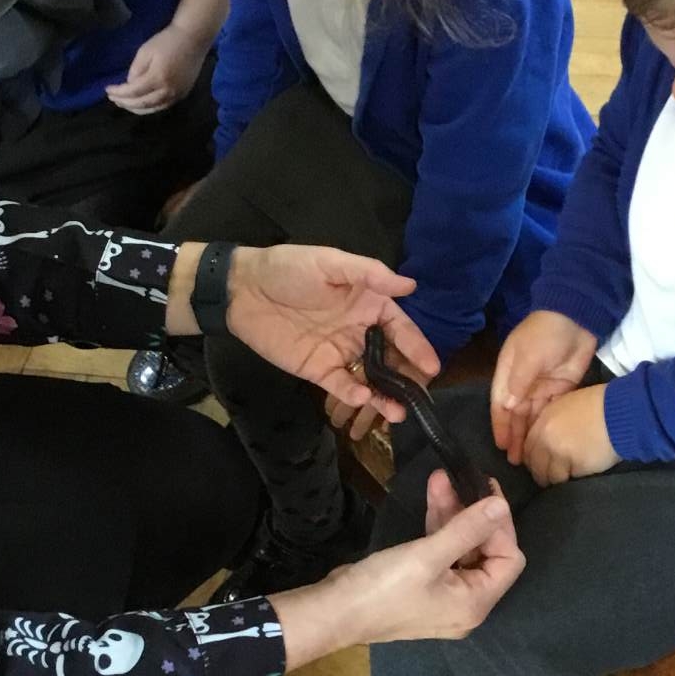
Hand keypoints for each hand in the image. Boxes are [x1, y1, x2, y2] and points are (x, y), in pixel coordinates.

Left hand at [106, 23, 207, 114]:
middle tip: (113, 98)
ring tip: (124, 103)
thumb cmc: (167, 41)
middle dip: (125, 103)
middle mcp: (168, 91)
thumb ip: (135, 70)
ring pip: (152, 109)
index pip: (133, 91)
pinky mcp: (182, 95)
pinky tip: (140, 103)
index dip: (119, 93)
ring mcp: (177, 95)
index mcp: (158, 78)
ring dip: (136, 108)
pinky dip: (149, 107)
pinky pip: (162, 106)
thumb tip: (130, 85)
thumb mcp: (145, 51)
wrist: (193, 40)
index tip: (107, 90)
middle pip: (142, 104)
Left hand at [225, 245, 437, 422]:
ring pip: (371, 378)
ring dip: (386, 396)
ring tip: (398, 412)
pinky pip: (341, 386)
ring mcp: (340, 353)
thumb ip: (370, 275)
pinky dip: (354, 395)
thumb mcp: (330, 263)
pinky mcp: (318, 370)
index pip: (401, 329)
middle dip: (408, 379)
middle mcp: (360, 331)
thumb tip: (410, 286)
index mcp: (368, 304)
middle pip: (392, 359)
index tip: (432, 367)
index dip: (418, 347)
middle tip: (420, 397)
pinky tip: (364, 400)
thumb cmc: (288, 269)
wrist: (241, 289)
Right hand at [270, 473, 522, 659]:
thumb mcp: (427, 555)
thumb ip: (467, 528)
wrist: (333, 612)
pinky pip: (442, 554)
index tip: (486, 491)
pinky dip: (439, 527)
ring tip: (441, 479)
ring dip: (453, 515)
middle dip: (474, 514)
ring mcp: (444, 596)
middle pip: (486, 553)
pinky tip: (433, 497)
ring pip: (462, 549)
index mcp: (476, 603)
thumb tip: (501, 505)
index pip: (509, 559)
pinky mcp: (424, 586)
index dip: (500, 525)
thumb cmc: (383, 588)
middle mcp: (467, 604)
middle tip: (465, 479)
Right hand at [491, 310, 597, 462]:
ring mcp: (541, 387)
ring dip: (529, 435)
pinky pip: (548, 411)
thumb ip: (519, 381)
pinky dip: (545, 425)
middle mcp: (522, 383)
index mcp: (508, 374)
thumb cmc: (545, 334)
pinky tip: (545, 441)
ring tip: (528, 457)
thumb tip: (508, 407)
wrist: (576, 318)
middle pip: (515, 414)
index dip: (500, 425)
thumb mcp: (528, 355)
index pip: (501, 404)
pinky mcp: (559, 388)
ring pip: (531, 416)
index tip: (501, 445)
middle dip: (514, 436)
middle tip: (515, 460)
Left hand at [523, 384, 617, 486]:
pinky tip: (583, 471)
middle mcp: (548, 441)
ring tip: (569, 475)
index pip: (528, 450)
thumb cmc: (598, 405)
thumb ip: (551, 423)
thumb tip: (545, 441)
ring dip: (558, 479)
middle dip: (543, 473)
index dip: (533, 460)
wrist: (622, 414)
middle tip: (553, 475)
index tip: (540, 464)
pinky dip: (575, 478)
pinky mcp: (577, 468)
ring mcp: (561, 456)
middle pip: (536, 467)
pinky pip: (570, 479)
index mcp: (544, 423)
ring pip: (552, 477)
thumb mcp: (566, 405)